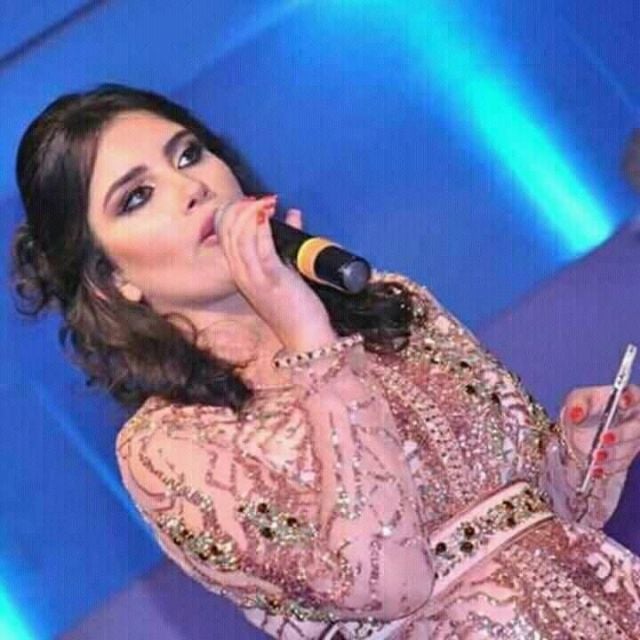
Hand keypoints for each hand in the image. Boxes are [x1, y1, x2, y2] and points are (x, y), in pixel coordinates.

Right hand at [214, 195, 336, 350]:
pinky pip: (260, 248)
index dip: (233, 213)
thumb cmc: (296, 308)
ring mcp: (255, 278)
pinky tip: (266, 215)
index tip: (250, 200)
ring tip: (265, 201)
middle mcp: (242, 275)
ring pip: (240, 237)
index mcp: (242, 273)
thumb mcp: (287, 272)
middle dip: (240, 208)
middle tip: (258, 198)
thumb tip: (293, 215)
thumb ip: (286, 244)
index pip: (225, 236)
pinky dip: (261, 228)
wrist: (304, 338)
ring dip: (251, 214)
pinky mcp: (272, 279)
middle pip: (228, 232)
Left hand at [559, 384, 639, 477]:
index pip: (634, 395)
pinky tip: (596, 469)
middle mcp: (635, 418)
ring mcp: (634, 439)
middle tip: (604, 438)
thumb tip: (576, 413)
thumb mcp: (576, 401)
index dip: (630, 398)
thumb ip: (577, 404)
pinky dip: (608, 467)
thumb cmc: (583, 410)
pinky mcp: (628, 456)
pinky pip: (622, 463)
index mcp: (625, 397)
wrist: (579, 432)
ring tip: (595, 456)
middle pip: (637, 426)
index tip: (621, 402)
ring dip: (613, 453)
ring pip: (631, 448)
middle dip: (622, 434)